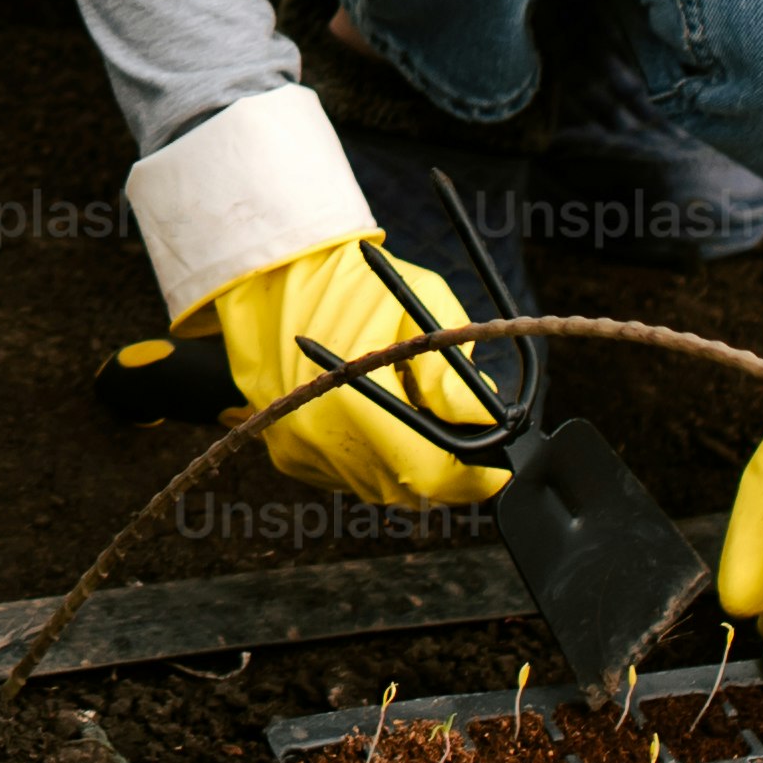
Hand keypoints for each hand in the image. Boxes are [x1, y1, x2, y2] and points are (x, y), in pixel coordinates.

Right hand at [209, 235, 517, 511]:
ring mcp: (300, 452)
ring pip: (379, 487)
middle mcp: (321, 441)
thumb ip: (451, 369)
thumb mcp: (417, 304)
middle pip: (409, 490)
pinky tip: (374, 417)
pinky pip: (348, 476)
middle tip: (456, 429)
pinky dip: (372, 457)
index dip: (474, 475)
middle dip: (443, 465)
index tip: (494, 459)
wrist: (269, 272)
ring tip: (409, 411)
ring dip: (406, 463)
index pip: (434, 476)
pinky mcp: (289, 454)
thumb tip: (482, 418)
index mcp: (354, 406)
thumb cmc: (351, 280)